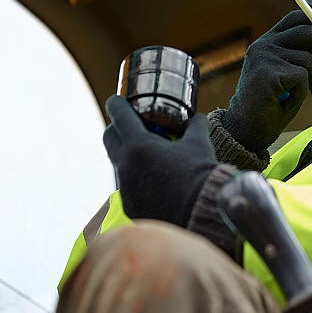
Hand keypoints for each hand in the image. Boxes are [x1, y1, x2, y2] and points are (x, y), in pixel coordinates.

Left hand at [102, 95, 216, 225]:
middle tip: (127, 124)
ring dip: (126, 154)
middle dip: (115, 127)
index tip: (116, 100)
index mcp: (138, 146)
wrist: (202, 212)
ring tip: (144, 154)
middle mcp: (125, 166)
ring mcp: (125, 189)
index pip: (119, 116)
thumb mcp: (199, 144)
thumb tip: (197, 118)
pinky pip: (127, 186)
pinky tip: (151, 179)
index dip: (116, 104)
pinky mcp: (131, 206)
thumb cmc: (200, 175)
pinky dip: (136, 178)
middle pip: (109, 138)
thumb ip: (195, 126)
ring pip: (118, 163)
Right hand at [222, 9, 311, 153]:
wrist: (249, 130)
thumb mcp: (292, 74)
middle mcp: (263, 45)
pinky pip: (302, 78)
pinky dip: (303, 93)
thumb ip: (305, 54)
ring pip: (307, 60)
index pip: (294, 18)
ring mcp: (263, 58)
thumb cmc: (273, 104)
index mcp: (267, 42)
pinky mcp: (267, 73)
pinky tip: (288, 103)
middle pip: (304, 31)